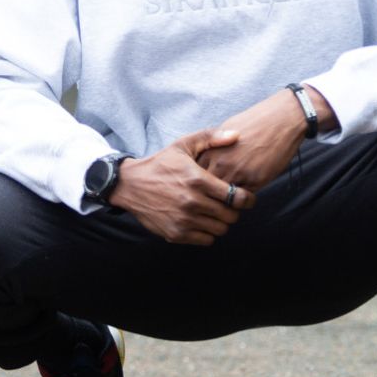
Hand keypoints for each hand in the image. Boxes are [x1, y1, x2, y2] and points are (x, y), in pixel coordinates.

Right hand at [110, 129, 242, 244]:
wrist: (130, 185)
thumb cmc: (160, 164)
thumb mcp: (183, 145)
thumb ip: (211, 137)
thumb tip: (237, 135)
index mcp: (198, 180)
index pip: (236, 197)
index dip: (246, 199)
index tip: (245, 198)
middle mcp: (192, 202)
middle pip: (231, 216)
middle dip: (233, 210)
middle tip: (228, 205)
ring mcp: (184, 220)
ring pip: (220, 230)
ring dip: (221, 222)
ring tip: (214, 212)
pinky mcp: (176, 234)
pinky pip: (206, 240)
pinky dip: (208, 233)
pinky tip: (202, 221)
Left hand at [199, 88, 314, 191]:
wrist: (281, 120)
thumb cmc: (254, 122)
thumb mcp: (226, 131)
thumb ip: (213, 148)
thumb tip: (203, 162)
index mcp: (211, 150)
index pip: (195, 176)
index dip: (197, 183)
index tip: (200, 187)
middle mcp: (221, 163)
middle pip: (206, 190)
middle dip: (208, 196)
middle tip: (212, 199)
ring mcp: (238, 173)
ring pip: (224, 197)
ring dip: (224, 201)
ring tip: (226, 202)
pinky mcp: (255, 180)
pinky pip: (242, 197)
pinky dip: (241, 200)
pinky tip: (242, 197)